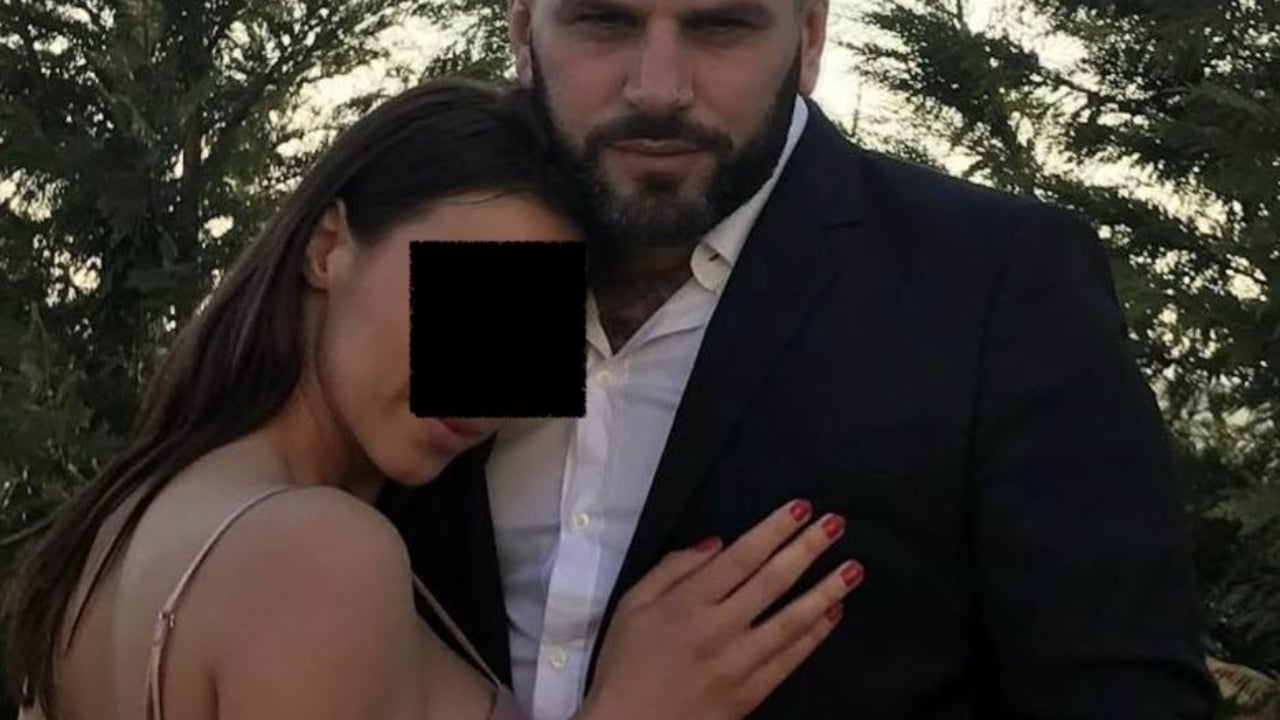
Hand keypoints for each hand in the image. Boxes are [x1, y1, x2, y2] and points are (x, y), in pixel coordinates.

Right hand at [580, 500, 863, 719]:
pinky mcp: (752, 692)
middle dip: (807, 549)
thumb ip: (672, 569)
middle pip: (772, 582)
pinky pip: (791, 658)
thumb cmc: (627, 662)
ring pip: (792, 620)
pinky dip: (816, 634)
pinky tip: (834, 612)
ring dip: (826, 591)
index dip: (773, 530)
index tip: (801, 507)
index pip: (741, 557)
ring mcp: (739, 663)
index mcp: (687, 603)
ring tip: (853, 569)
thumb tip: (717, 543)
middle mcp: (718, 629)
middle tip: (836, 524)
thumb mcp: (632, 604)